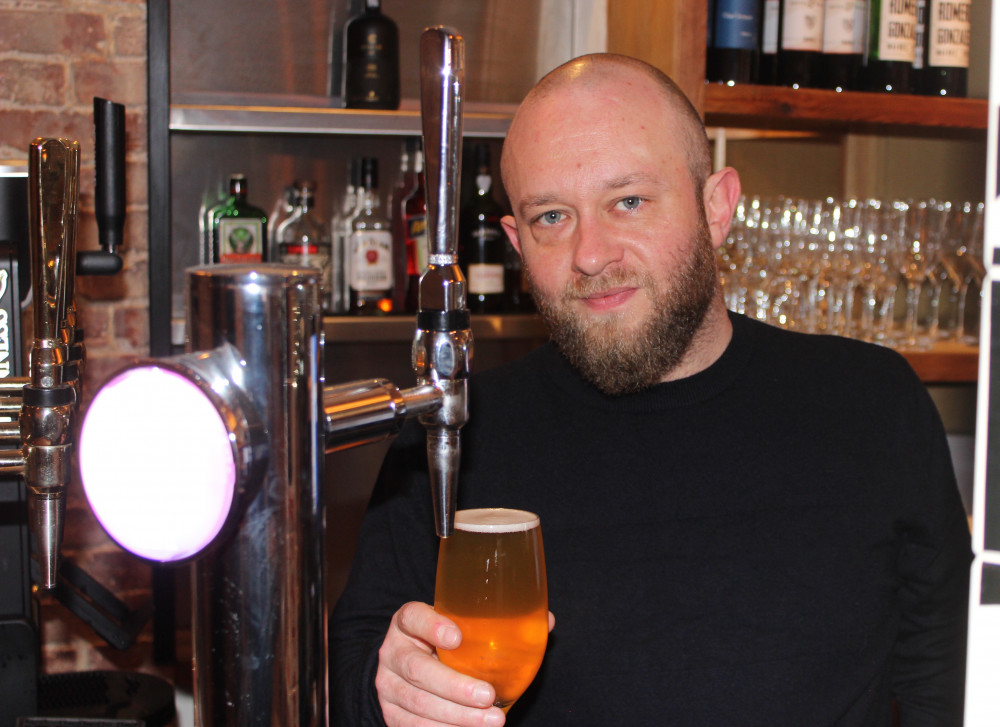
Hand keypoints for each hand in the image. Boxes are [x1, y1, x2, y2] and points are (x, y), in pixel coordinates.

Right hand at [375, 601, 505, 725]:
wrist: (409, 666)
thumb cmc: (443, 644)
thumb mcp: (456, 625)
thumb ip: (491, 623)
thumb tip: (545, 623)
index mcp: (407, 622)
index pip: (413, 618)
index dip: (432, 626)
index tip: (457, 637)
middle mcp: (392, 652)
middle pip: (417, 669)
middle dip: (455, 687)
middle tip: (488, 695)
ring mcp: (388, 685)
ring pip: (419, 703)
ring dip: (458, 716)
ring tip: (492, 719)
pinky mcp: (391, 713)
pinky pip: (414, 726)